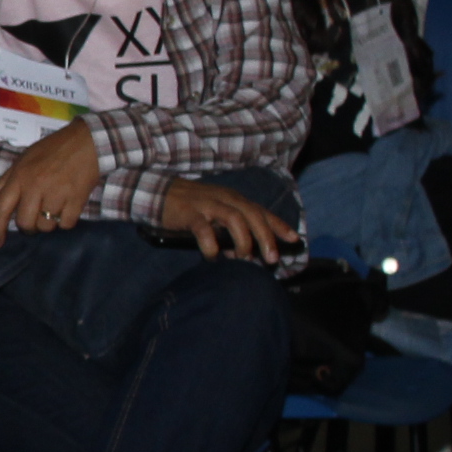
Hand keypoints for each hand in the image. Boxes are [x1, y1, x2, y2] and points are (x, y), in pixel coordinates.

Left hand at [0, 122, 102, 244]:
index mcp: (20, 177)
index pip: (1, 208)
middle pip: (24, 223)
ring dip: (47, 225)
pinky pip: (66, 224)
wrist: (87, 142)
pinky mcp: (77, 199)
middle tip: (34, 220)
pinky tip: (66, 209)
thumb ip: (4, 181)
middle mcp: (35, 187)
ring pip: (46, 227)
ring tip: (52, 211)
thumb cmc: (52, 149)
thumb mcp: (23, 159)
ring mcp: (57, 194)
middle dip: (28, 228)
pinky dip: (65, 222)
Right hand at [157, 176, 297, 260]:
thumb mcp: (215, 213)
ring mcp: (207, 204)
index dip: (279, 225)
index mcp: (233, 199)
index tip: (294, 239)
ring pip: (234, 218)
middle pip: (252, 215)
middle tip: (271, 258)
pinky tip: (213, 257)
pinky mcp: (189, 213)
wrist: (157, 192)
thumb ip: (230, 231)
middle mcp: (225, 199)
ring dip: (243, 240)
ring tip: (243, 257)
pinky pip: (204, 229)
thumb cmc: (190, 206)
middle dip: (265, 237)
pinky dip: (211, 244)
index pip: (261, 211)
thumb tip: (243, 254)